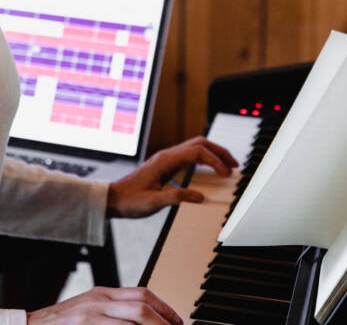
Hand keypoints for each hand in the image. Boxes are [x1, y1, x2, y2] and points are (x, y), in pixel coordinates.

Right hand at [27, 286, 182, 323]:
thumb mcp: (88, 311)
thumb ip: (112, 313)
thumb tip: (141, 319)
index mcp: (102, 293)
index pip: (142, 293)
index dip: (164, 308)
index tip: (177, 322)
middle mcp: (98, 300)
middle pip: (142, 305)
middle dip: (164, 321)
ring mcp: (90, 314)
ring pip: (133, 318)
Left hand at [107, 136, 238, 218]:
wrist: (112, 199)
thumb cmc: (129, 201)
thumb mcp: (153, 203)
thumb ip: (177, 198)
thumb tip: (200, 196)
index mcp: (165, 161)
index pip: (197, 152)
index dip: (215, 161)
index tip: (226, 173)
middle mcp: (166, 155)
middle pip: (199, 143)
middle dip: (219, 151)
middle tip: (234, 164)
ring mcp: (166, 159)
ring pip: (195, 147)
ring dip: (212, 154)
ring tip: (226, 166)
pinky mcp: (165, 165)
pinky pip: (189, 156)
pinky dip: (203, 159)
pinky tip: (208, 170)